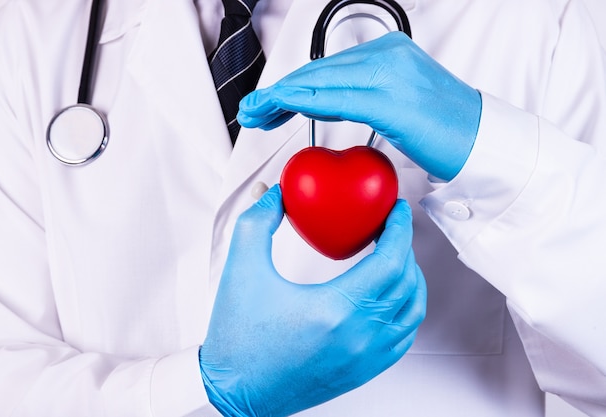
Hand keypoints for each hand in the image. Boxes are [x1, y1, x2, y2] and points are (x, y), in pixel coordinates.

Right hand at [199, 185, 425, 416]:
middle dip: (404, 245)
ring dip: (410, 277)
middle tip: (391, 225)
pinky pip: (403, 336)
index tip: (397, 210)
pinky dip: (406, 309)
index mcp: (335, 309)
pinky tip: (390, 295)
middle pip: (406, 280)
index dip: (400, 228)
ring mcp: (365, 357)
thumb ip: (258, 220)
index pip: (390, 260)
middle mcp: (359, 336)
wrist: (234, 391)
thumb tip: (276, 194)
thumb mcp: (241, 268)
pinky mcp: (363, 371)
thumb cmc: (237, 338)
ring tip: (394, 256)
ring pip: (412, 310)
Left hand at [238, 32, 481, 180]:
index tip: (267, 102)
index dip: (292, 86)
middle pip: (318, 72)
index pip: (327, 68)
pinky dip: (305, 101)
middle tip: (250, 109)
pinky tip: (281, 105)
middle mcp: (387, 56)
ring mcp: (391, 75)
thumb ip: (359, 96)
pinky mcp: (393, 100)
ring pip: (322, 81)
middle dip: (278, 92)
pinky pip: (339, 98)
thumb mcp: (395, 104)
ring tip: (255, 111)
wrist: (482, 143)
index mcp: (388, 54)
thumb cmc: (443, 130)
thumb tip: (323, 102)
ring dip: (281, 97)